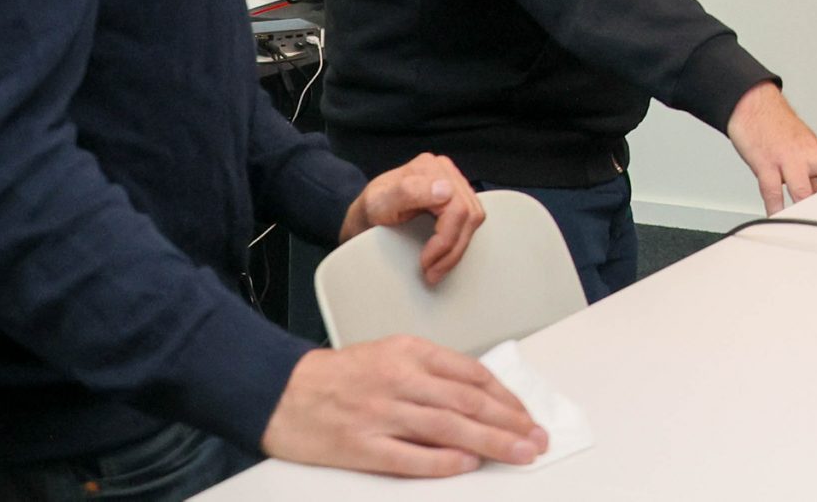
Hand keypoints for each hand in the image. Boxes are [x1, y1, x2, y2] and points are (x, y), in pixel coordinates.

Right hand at [262, 339, 545, 475]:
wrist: (279, 391)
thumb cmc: (339, 376)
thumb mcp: (389, 355)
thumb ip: (431, 372)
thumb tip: (479, 398)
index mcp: (409, 352)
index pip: (472, 374)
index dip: (506, 397)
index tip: (527, 415)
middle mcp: (399, 379)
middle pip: (468, 401)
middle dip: (510, 422)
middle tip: (537, 439)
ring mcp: (380, 413)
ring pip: (448, 427)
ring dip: (490, 442)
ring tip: (519, 453)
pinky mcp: (360, 445)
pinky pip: (409, 457)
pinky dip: (443, 461)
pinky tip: (468, 464)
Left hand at [338, 153, 485, 285]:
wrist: (363, 219)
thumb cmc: (367, 212)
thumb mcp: (377, 203)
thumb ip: (407, 192)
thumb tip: (445, 191)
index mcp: (428, 168)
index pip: (456, 207)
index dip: (445, 239)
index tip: (425, 261)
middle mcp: (444, 172)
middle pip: (469, 214)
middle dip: (452, 249)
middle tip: (431, 271)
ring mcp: (453, 184)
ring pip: (474, 219)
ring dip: (457, 249)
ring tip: (436, 267)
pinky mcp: (456, 199)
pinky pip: (471, 221)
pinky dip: (458, 242)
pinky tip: (443, 254)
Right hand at [725, 82, 816, 213]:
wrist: (752, 105)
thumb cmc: (778, 129)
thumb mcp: (802, 149)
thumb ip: (813, 175)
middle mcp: (807, 155)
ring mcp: (786, 159)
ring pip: (802, 183)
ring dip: (811, 200)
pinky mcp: (765, 164)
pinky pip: (771, 190)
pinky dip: (776, 207)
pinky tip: (779, 218)